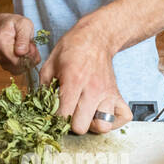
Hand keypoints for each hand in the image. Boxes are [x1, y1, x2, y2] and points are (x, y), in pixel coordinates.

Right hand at [0, 13, 40, 73]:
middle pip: (17, 66)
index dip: (28, 55)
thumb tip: (21, 53)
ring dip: (27, 60)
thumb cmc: (16, 23)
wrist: (7, 25)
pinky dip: (24, 63)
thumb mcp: (24, 24)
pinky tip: (25, 53)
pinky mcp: (5, 65)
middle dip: (29, 57)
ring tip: (27, 47)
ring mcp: (0, 61)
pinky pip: (18, 70)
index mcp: (0, 42)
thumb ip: (23, 38)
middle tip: (31, 45)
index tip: (32, 45)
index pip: (16, 60)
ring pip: (19, 69)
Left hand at [39, 20, 132, 134]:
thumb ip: (43, 88)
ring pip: (103, 126)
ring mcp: (108, 94)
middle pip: (81, 126)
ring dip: (92, 123)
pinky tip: (101, 113)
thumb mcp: (49, 64)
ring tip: (85, 114)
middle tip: (69, 113)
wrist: (96, 37)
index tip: (54, 111)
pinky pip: (123, 117)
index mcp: (74, 81)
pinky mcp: (118, 95)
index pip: (62, 115)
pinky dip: (114, 121)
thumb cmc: (72, 49)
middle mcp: (93, 90)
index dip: (54, 118)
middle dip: (71, 124)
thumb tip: (40, 109)